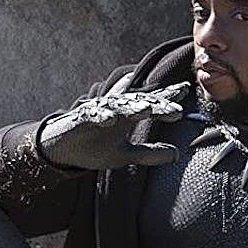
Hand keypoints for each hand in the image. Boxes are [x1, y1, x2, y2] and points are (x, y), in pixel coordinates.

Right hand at [37, 81, 189, 170]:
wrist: (61, 151)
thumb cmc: (93, 148)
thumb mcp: (125, 155)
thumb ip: (149, 153)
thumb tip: (176, 154)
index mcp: (128, 116)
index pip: (151, 104)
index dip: (168, 98)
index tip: (186, 92)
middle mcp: (116, 110)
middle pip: (140, 103)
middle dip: (157, 105)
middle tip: (175, 110)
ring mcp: (98, 112)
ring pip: (118, 106)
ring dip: (132, 107)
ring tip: (147, 110)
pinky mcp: (80, 119)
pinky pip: (92, 116)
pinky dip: (101, 116)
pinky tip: (110, 120)